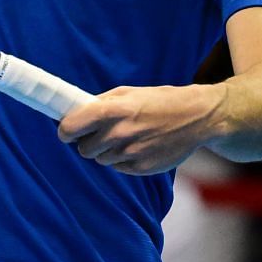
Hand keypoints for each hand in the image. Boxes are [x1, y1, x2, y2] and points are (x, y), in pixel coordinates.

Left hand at [57, 84, 220, 174]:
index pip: (71, 127)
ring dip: (106, 151)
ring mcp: (131, 153)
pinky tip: (137, 146)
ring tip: (124, 137)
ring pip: (101, 160)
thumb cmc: (159, 101)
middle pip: (84, 149)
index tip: (66, 131)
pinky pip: (119, 167)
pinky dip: (122, 159)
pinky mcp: (142, 168)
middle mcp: (119, 134)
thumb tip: (76, 113)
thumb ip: (101, 104)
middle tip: (99, 133)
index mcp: (112, 111)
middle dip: (87, 141)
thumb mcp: (128, 93)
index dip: (65, 130)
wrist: (196, 117)